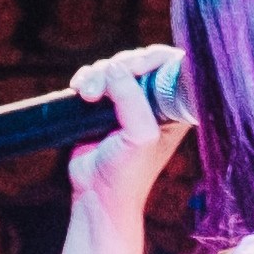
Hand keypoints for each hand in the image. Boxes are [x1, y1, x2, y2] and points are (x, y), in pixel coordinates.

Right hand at [56, 46, 191, 253]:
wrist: (98, 195)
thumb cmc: (128, 172)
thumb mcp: (140, 135)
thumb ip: (131, 98)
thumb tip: (114, 67)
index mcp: (174, 107)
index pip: (170, 65)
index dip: (151, 58)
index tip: (131, 68)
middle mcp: (154, 101)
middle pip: (139, 60)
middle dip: (117, 67)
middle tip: (98, 89)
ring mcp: (128, 102)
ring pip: (115, 67)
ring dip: (96, 74)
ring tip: (86, 95)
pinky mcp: (105, 106)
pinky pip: (97, 77)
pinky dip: (87, 78)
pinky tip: (79, 91)